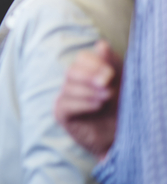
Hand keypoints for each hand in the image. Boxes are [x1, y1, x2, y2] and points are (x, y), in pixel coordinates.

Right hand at [55, 40, 121, 158]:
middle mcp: (74, 84)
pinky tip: (97, 106)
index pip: (82, 58)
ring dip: (90, 91)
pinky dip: (83, 103)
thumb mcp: (121, 84)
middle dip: (90, 76)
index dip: (94, 63)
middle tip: (108, 85)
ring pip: (68, 86)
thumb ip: (111, 64)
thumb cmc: (122, 109)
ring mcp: (65, 98)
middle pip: (72, 70)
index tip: (111, 74)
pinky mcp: (61, 114)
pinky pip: (66, 103)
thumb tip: (101, 44)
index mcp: (88, 73)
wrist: (121, 139)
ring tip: (107, 98)